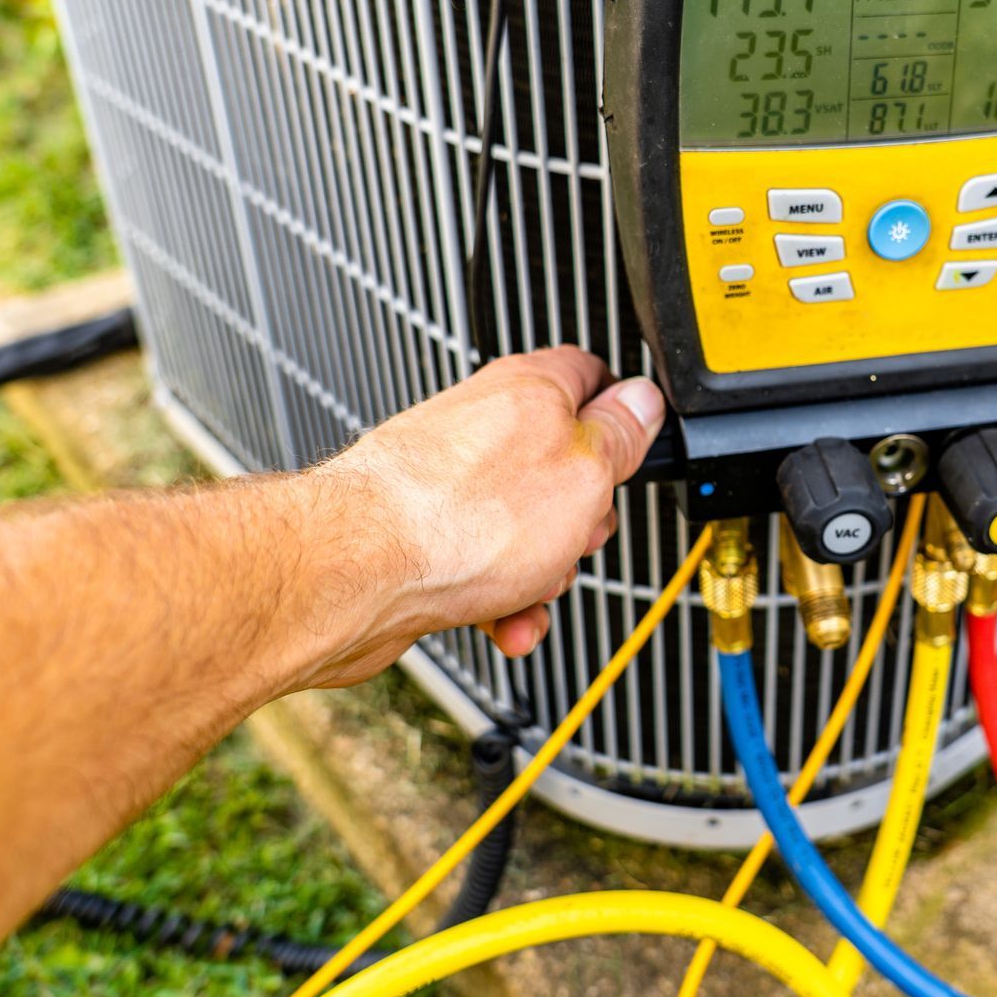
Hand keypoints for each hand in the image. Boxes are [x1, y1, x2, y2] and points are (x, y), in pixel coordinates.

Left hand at [298, 346, 664, 687]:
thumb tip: (644, 401)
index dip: (620, 420)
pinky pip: (480, 565)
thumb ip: (618, 436)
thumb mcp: (582, 474)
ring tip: (529, 589)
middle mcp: (481, 426)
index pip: (590, 377)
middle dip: (580, 519)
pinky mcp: (417, 534)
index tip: (632, 457)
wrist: (352, 576)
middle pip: (561, 467)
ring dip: (541, 572)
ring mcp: (445, 482)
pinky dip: (499, 599)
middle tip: (576, 536)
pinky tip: (500, 619)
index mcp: (527, 391)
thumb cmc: (457, 517)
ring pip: (523, 528)